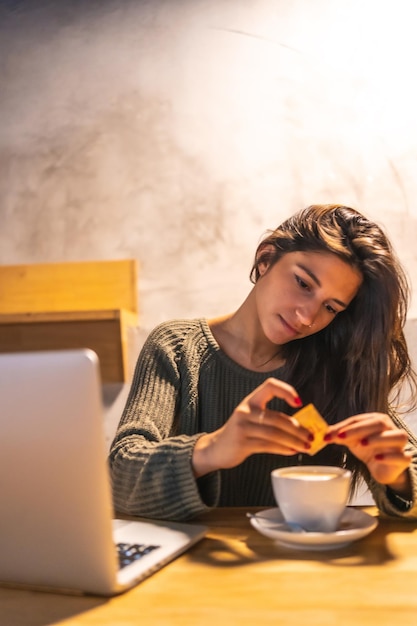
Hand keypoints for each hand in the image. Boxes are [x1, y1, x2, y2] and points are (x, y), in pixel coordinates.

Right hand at [192, 377, 312, 477]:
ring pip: (275, 433)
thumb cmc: (240, 433)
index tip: (299, 403)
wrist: (216, 449)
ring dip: (294, 441)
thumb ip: (272, 419)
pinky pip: (268, 446)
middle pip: (278, 417)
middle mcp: (245, 411)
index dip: (286, 391)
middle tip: (311, 436)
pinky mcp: (242, 443)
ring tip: (306, 446)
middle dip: (298, 429)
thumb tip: (303, 427)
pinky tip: (292, 451)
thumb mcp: (252, 419)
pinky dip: (283, 449)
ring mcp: (242, 427)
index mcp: (250, 401)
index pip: (270, 386)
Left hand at [325, 413, 411, 490]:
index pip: (360, 420)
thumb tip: (324, 434)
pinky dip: (389, 456)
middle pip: (378, 423)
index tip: (331, 434)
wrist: (383, 468)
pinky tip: (376, 458)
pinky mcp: (404, 459)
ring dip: (378, 439)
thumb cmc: (369, 449)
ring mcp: (400, 444)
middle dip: (358, 430)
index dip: (345, 426)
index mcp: (377, 420)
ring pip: (396, 436)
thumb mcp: (353, 441)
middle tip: (342, 437)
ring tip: (362, 444)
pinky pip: (402, 456)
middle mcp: (391, 428)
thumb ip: (339, 435)